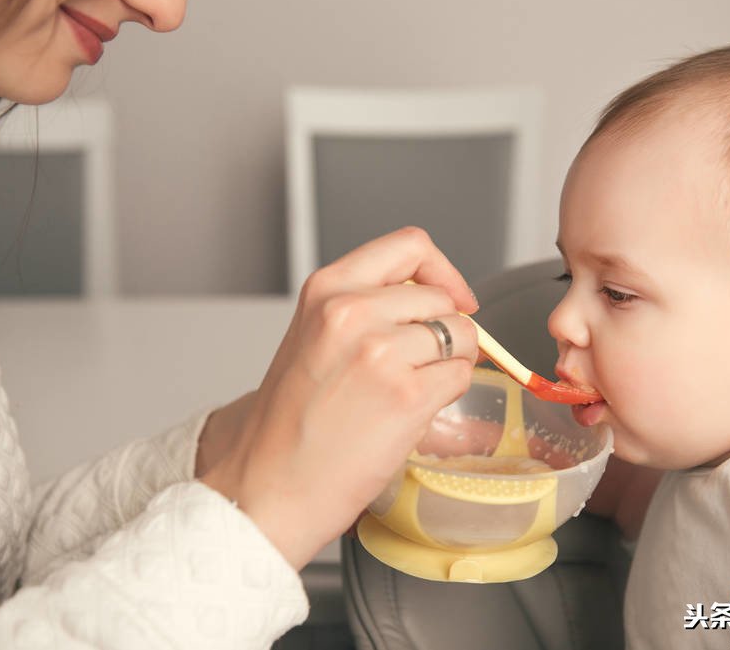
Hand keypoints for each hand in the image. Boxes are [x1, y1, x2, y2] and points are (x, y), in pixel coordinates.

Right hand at [200, 227, 478, 568]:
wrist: (268, 485)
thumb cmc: (289, 424)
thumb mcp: (314, 336)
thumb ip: (366, 307)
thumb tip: (434, 302)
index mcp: (327, 289)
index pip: (410, 245)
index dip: (443, 271)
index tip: (451, 296)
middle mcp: (353, 311)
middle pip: (442, 298)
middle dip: (445, 330)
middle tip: (419, 365)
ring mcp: (381, 351)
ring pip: (460, 336)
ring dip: (449, 363)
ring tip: (410, 391)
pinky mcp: (407, 395)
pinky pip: (461, 376)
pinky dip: (449, 393)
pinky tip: (412, 412)